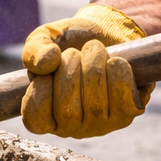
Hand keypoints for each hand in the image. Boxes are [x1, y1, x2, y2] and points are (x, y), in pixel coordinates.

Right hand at [21, 4, 150, 137]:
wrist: (107, 33)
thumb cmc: (70, 41)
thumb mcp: (46, 38)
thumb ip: (34, 49)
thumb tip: (46, 64)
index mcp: (46, 116)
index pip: (35, 117)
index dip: (40, 89)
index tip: (50, 67)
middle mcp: (71, 127)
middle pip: (67, 109)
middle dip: (71, 67)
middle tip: (76, 52)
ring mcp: (100, 124)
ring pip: (95, 102)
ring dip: (95, 63)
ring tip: (95, 51)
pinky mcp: (126, 114)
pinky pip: (122, 98)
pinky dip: (118, 71)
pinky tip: (116, 61)